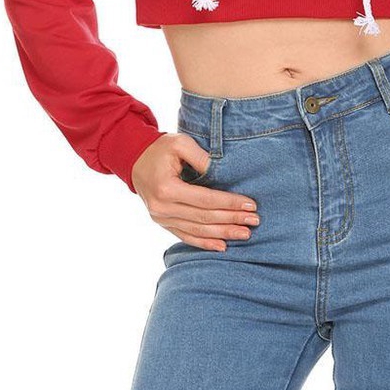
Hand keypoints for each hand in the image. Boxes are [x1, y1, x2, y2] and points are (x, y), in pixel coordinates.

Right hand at [130, 133, 259, 252]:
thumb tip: (222, 171)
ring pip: (197, 230)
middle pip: (204, 218)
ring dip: (223, 233)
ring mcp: (161, 219)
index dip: (229, 203)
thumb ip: (201, 157)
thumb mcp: (180, 143)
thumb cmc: (160, 149)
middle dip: (232, 219)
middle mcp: (163, 208)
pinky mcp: (163, 223)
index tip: (250, 204)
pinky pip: (186, 236)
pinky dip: (205, 243)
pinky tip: (222, 246)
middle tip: (254, 221)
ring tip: (245, 234)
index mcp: (167, 188)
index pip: (205, 200)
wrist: (135, 160)